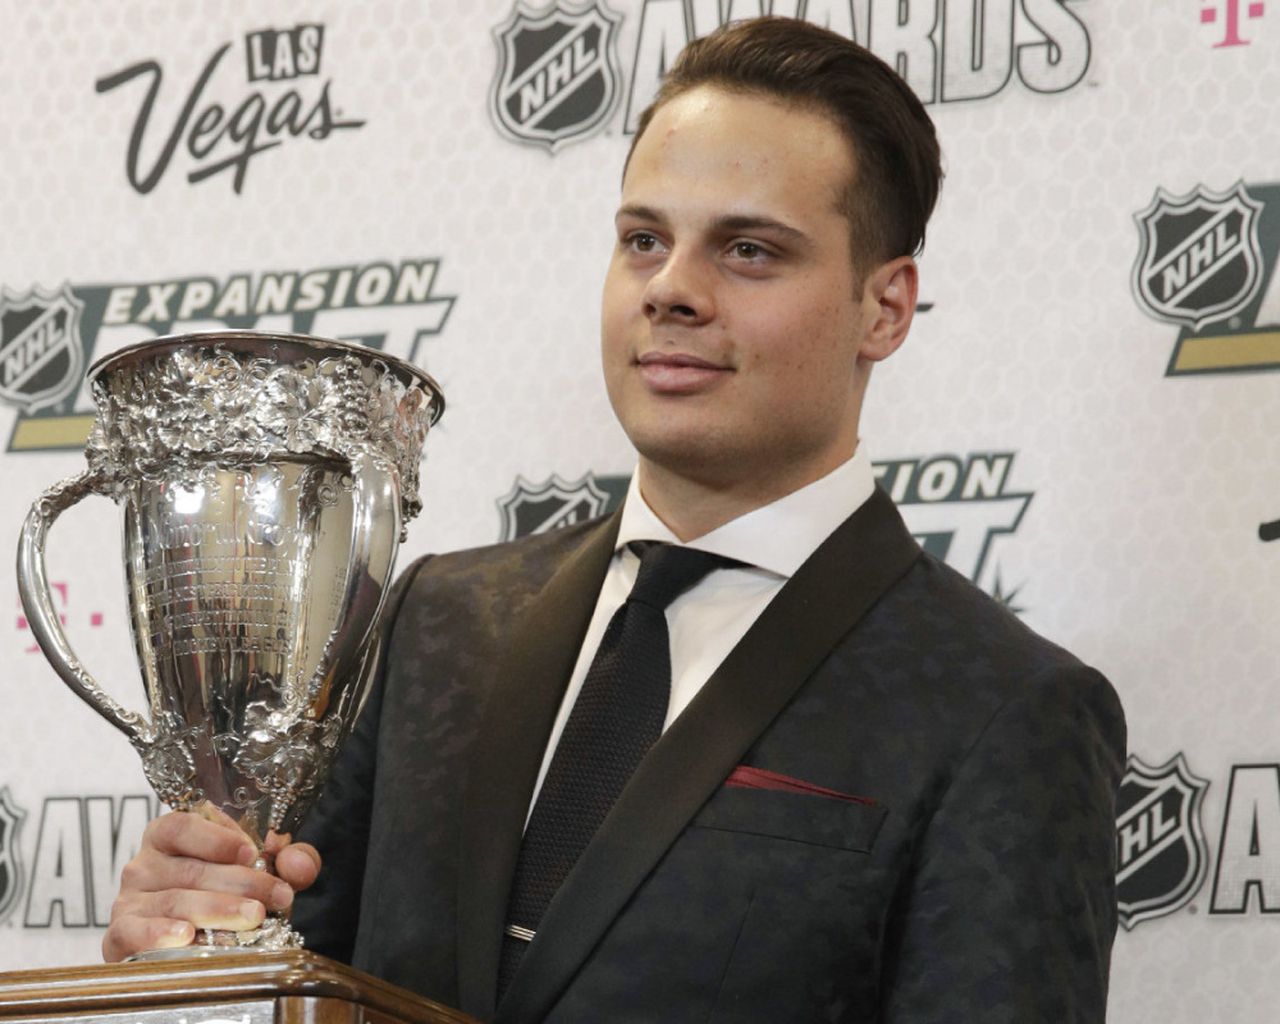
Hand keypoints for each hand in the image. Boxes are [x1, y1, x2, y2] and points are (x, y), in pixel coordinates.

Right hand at [102, 806, 321, 961]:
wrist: (192, 947)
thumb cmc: (226, 896)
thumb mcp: (262, 873)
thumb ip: (288, 861)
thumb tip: (298, 862)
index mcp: (171, 837)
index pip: (183, 826)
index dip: (216, 837)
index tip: (251, 852)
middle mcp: (145, 864)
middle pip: (190, 869)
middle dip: (240, 883)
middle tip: (275, 897)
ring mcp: (129, 900)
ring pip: (175, 901)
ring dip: (217, 909)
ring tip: (252, 917)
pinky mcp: (120, 936)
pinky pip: (134, 932)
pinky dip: (160, 933)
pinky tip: (186, 936)